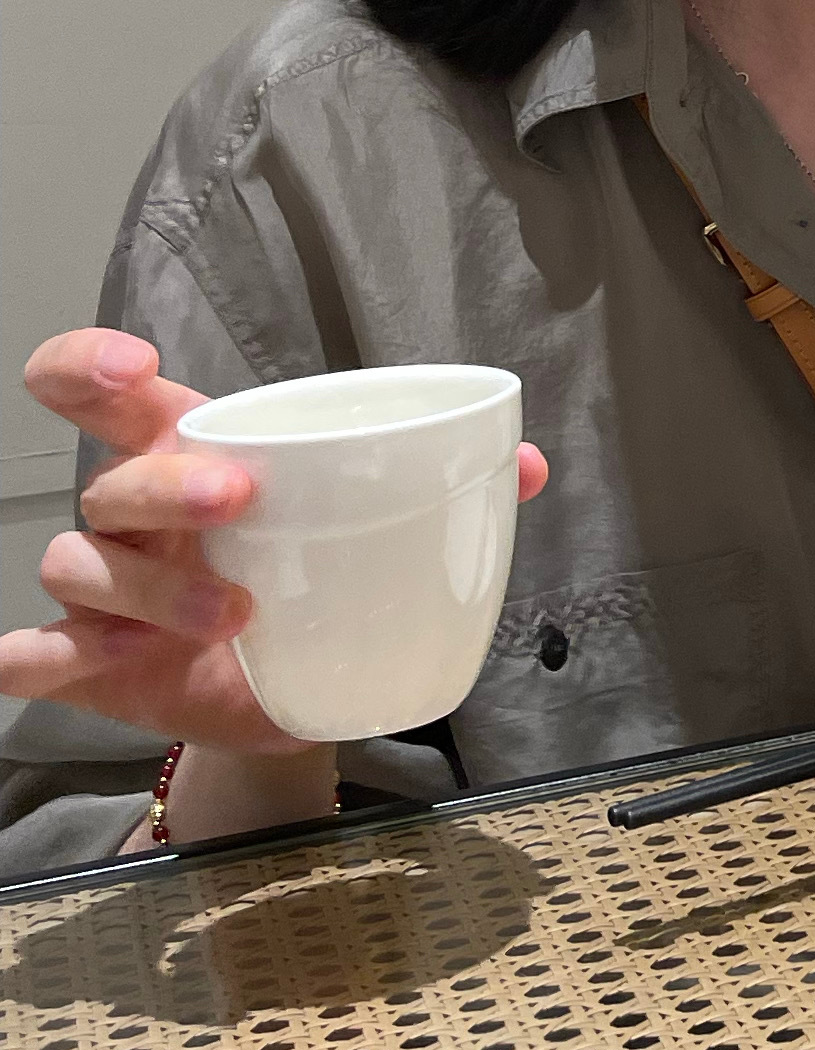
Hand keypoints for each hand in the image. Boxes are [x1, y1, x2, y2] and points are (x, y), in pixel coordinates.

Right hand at [5, 333, 548, 765]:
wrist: (297, 686)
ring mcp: (105, 592)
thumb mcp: (366, 524)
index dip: (93, 365)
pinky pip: (32, 653)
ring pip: (82, 563)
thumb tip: (529, 462)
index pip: (104, 390)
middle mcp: (132, 517)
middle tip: (238, 497)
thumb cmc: (309, 575)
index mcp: (186, 457)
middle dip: (166, 482)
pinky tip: (73, 657)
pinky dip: (39, 655)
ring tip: (239, 613)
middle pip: (110, 478)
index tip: (136, 364)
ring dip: (152, 586)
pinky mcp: (91, 663)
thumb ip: (440, 485)